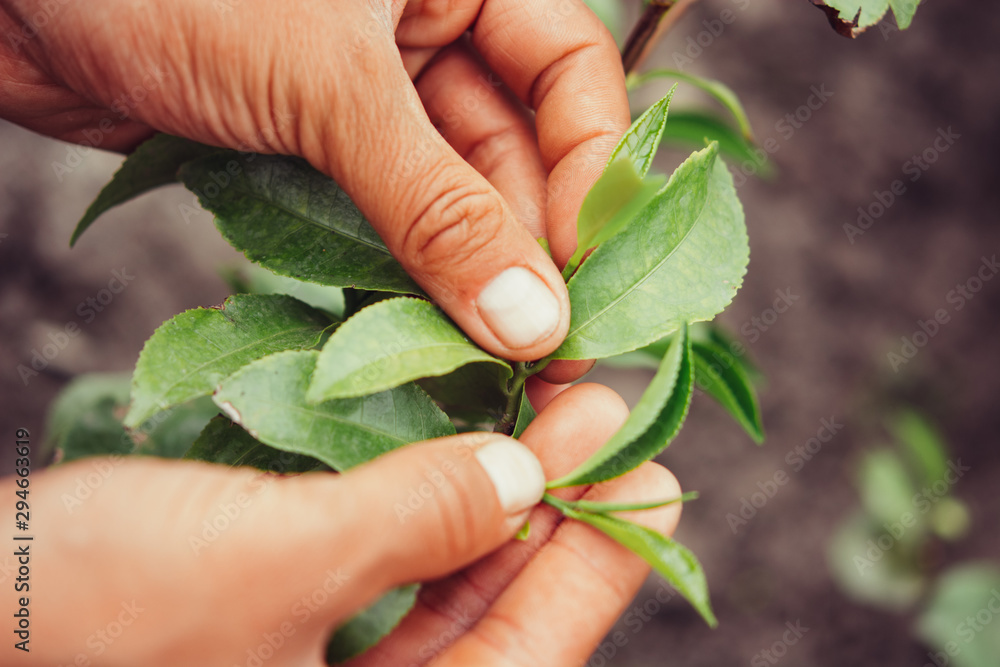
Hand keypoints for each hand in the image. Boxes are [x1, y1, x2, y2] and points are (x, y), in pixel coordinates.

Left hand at [0, 0, 627, 373]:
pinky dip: (399, 270)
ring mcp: (366, 93)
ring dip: (466, 272)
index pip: (572, 72)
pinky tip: (421, 326)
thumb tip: (531, 316)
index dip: (591, 170)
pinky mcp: (311, 147)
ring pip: (447, 193)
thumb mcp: (329, 85)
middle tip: (545, 345)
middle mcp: (425, 27)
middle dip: (528, 245)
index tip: (589, 270)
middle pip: (513, 148)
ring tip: (490, 354)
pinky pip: (381, 218)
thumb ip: (437, 206)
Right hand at [4, 384, 680, 666]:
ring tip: (546, 414)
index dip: (598, 563)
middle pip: (496, 620)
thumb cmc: (83, 619)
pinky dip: (420, 506)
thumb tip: (526, 477)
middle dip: (554, 515)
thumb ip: (415, 523)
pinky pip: (380, 569)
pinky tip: (448, 445)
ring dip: (492, 500)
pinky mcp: (274, 628)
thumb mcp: (277, 561)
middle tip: (604, 417)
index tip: (653, 476)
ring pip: (441, 588)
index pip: (527, 659)